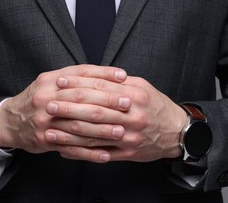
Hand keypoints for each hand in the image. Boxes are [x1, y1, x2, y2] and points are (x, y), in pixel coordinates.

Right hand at [0, 64, 129, 162]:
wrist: (10, 120)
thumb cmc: (39, 99)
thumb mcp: (51, 82)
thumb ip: (75, 77)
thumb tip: (107, 75)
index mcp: (50, 80)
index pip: (81, 74)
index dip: (103, 74)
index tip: (124, 77)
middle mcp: (46, 98)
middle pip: (81, 97)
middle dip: (106, 100)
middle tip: (128, 104)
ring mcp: (44, 120)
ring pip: (77, 125)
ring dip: (101, 129)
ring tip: (122, 131)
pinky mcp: (44, 140)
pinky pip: (70, 148)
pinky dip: (89, 153)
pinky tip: (106, 155)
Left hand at [45, 75, 187, 161]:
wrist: (177, 133)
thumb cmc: (157, 107)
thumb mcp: (143, 87)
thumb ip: (120, 81)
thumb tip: (94, 74)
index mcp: (135, 96)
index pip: (101, 87)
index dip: (78, 84)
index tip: (60, 82)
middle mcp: (133, 116)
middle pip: (95, 111)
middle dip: (70, 108)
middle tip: (50, 104)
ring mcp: (130, 137)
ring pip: (95, 135)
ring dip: (70, 133)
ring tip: (50, 129)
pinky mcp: (128, 153)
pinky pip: (100, 154)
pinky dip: (81, 152)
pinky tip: (64, 150)